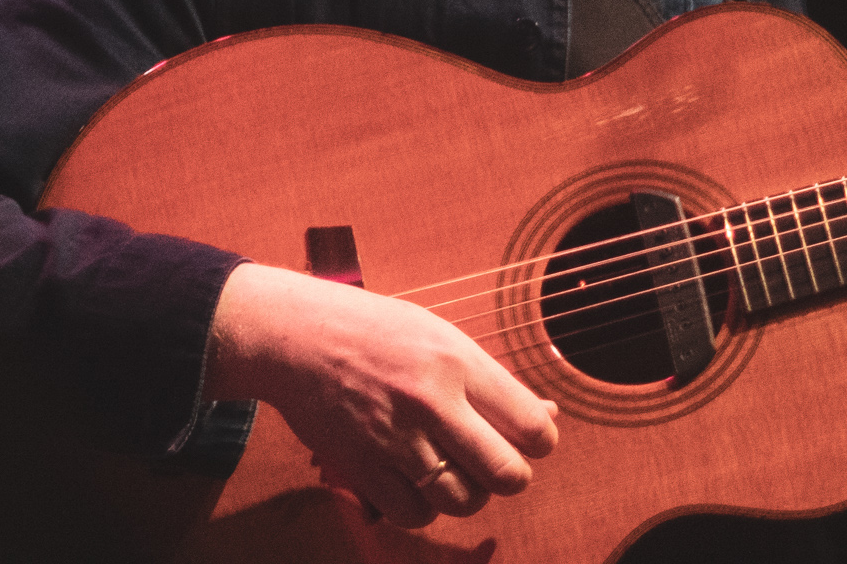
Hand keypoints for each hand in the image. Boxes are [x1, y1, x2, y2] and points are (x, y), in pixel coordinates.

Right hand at [204, 263, 559, 528]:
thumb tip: (547, 416)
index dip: (542, 442)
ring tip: (458, 473)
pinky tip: (419, 484)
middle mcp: (431, 402)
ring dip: (468, 495)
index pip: (531, 425)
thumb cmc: (378, 332)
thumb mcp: (443, 338)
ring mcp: (395, 439)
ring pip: (462, 501)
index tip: (532, 441)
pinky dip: (424, 509)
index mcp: (458, 362)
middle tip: (501, 468)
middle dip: (513, 478)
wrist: (298, 337)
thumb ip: (492, 382)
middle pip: (504, 474)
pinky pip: (413, 514)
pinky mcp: (362, 468)